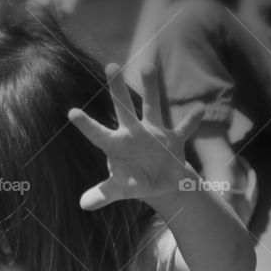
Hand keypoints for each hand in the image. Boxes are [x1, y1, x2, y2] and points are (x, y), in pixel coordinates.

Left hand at [67, 63, 203, 209]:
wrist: (161, 182)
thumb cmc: (135, 183)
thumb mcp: (121, 189)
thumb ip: (104, 193)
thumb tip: (83, 204)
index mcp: (117, 145)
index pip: (98, 134)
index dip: (86, 125)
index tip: (71, 113)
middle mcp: (134, 132)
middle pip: (124, 108)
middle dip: (117, 89)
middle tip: (110, 66)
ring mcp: (154, 132)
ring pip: (152, 106)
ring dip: (151, 88)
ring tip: (148, 67)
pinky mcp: (173, 138)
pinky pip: (183, 128)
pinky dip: (191, 120)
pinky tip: (199, 109)